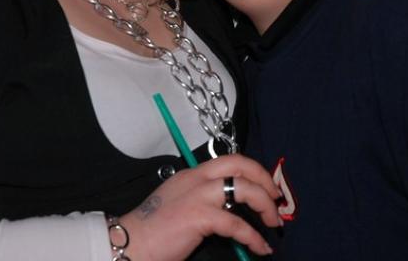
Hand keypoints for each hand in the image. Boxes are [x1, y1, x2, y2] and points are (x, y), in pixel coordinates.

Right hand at [119, 154, 281, 260]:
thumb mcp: (181, 205)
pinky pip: (236, 223)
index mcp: (192, 174)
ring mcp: (197, 195)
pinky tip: (260, 247)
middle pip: (239, 163)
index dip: (253, 171)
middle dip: (264, 178)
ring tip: (273, 223)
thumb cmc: (154, 231)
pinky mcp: (198, 216)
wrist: (130, 243)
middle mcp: (196, 178)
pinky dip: (253, 236)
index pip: (229, 160)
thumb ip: (204, 201)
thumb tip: (232, 211)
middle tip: (276, 198)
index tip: (267, 188)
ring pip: (242, 187)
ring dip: (264, 204)